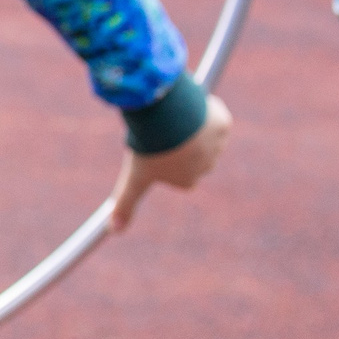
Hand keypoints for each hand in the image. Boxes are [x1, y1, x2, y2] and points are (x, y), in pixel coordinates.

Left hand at [108, 93, 229, 231]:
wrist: (167, 118)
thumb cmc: (150, 148)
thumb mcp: (135, 177)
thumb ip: (126, 204)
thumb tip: (114, 231)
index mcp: (187, 180)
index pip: (175, 171)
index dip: (162, 157)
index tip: (152, 147)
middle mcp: (206, 166)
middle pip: (189, 152)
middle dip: (177, 140)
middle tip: (159, 130)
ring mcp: (217, 145)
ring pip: (201, 131)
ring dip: (188, 124)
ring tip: (171, 118)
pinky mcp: (224, 124)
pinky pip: (211, 114)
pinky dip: (199, 109)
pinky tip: (186, 107)